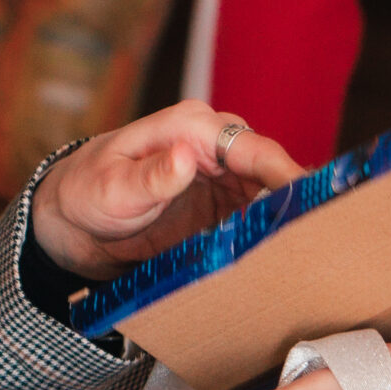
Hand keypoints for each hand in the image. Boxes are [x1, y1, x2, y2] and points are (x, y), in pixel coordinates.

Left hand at [30, 101, 301, 278]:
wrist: (71, 222)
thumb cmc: (86, 192)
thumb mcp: (113, 189)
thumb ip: (151, 176)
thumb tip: (186, 156)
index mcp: (193, 128)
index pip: (253, 149)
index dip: (286, 174)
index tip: (310, 201)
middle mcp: (216, 148)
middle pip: (273, 173)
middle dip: (297, 202)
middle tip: (319, 238)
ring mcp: (223, 179)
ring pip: (271, 198)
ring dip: (286, 223)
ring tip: (308, 255)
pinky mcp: (222, 208)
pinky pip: (256, 220)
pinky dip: (268, 237)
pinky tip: (281, 261)